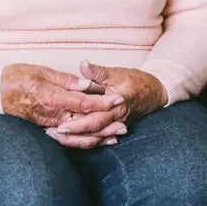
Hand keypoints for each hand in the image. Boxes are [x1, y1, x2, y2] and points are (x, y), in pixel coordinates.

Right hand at [0, 63, 124, 128]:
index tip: (119, 99)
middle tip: (126, 122)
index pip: (84, 102)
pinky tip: (96, 140)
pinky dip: (85, 141)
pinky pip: (68, 138)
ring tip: (117, 134)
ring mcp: (49, 124)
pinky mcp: (45, 129)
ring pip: (79, 134)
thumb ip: (65, 79)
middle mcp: (52, 115)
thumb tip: (86, 84)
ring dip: (100, 135)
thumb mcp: (41, 71)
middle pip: (85, 122)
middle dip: (107, 123)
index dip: (103, 102)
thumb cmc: (16, 77)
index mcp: (53, 97)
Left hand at [46, 61, 167, 148]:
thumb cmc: (135, 80)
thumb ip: (99, 71)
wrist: (154, 92)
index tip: (60, 126)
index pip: (95, 119)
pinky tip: (70, 141)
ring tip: (56, 137)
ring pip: (95, 139)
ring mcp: (116, 125)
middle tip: (51, 134)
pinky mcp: (114, 127)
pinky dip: (85, 140)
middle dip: (72, 137)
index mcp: (116, 106)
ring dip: (76, 140)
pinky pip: (99, 137)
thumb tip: (83, 65)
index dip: (78, 125)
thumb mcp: (117, 72)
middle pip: (92, 133)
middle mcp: (116, 119)